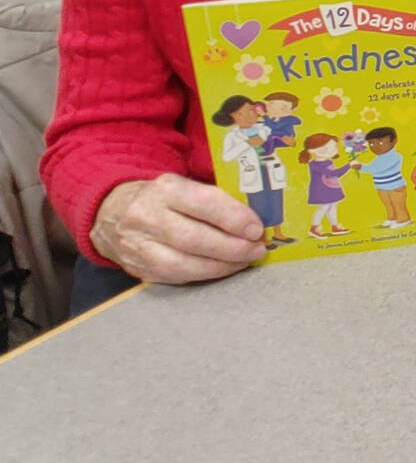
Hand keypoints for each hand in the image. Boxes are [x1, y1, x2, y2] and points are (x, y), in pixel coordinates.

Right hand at [89, 174, 267, 283]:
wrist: (110, 212)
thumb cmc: (162, 198)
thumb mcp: (183, 185)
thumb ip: (214, 198)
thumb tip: (253, 217)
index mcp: (164, 189)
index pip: (203, 203)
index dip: (233, 218)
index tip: (256, 228)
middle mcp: (147, 217)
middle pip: (193, 238)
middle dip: (231, 248)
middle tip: (257, 249)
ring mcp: (138, 246)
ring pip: (182, 263)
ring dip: (221, 266)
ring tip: (245, 261)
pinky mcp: (137, 268)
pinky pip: (175, 277)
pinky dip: (204, 274)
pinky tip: (223, 269)